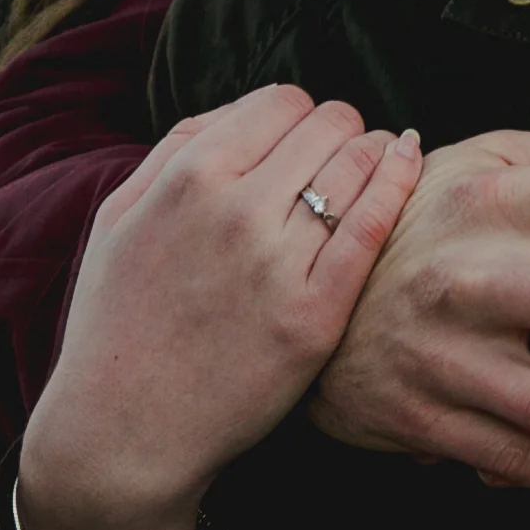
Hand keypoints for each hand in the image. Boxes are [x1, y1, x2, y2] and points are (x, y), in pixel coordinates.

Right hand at [20, 85, 421, 529]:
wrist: (124, 429)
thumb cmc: (122, 318)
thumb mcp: (122, 214)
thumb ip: (181, 147)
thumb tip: (251, 108)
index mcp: (188, 176)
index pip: (284, 100)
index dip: (304, 115)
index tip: (307, 141)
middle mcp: (236, 209)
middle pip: (330, 125)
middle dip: (342, 133)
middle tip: (341, 160)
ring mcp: (279, 262)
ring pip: (360, 165)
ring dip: (374, 156)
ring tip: (372, 170)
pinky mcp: (315, 314)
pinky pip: (375, 225)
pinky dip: (398, 183)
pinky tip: (407, 163)